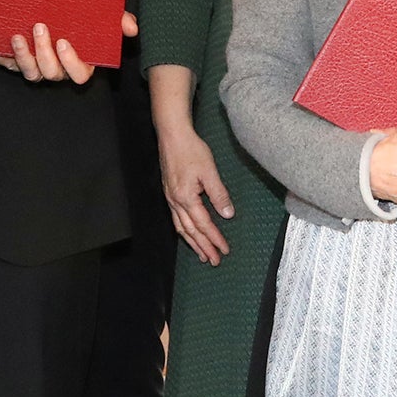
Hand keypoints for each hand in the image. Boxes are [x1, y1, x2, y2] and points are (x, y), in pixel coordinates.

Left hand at [0, 11, 137, 86]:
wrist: (54, 11)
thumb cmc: (83, 18)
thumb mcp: (103, 18)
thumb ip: (118, 20)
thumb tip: (130, 28)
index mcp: (81, 62)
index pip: (80, 75)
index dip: (71, 63)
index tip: (64, 42)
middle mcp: (59, 69)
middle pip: (52, 73)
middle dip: (44, 53)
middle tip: (39, 28)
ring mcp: (38, 66)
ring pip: (31, 74)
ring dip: (22, 57)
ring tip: (16, 37)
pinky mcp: (18, 61)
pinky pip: (8, 66)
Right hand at [156, 116, 234, 265]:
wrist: (172, 135)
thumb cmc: (190, 149)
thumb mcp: (210, 171)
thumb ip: (218, 194)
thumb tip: (227, 214)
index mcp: (186, 198)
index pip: (204, 224)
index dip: (215, 238)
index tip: (224, 250)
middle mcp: (175, 201)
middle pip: (191, 231)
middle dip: (203, 247)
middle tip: (214, 260)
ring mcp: (170, 198)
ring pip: (181, 227)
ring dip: (192, 242)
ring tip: (201, 254)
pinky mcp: (169, 192)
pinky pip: (175, 218)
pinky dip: (183, 230)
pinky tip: (188, 233)